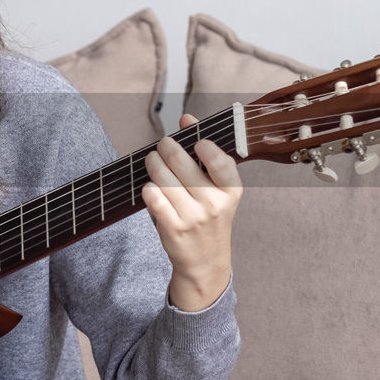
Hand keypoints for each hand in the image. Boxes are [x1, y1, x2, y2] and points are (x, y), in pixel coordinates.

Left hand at [141, 113, 243, 311]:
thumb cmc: (209, 216)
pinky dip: (148, 188)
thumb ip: (204, 152)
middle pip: (182, 164)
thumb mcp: (217, 188)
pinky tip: (151, 186)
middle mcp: (214, 204)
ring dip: (153, 164)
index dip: (206, 147)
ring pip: (163, 178)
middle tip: (163, 145)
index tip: (196, 141)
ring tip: (152, 160)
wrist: (205, 261)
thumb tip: (186, 118)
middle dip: (167, 148)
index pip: (221, 163)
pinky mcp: (172, 228)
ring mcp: (193, 217)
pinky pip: (152, 197)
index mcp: (231, 191)